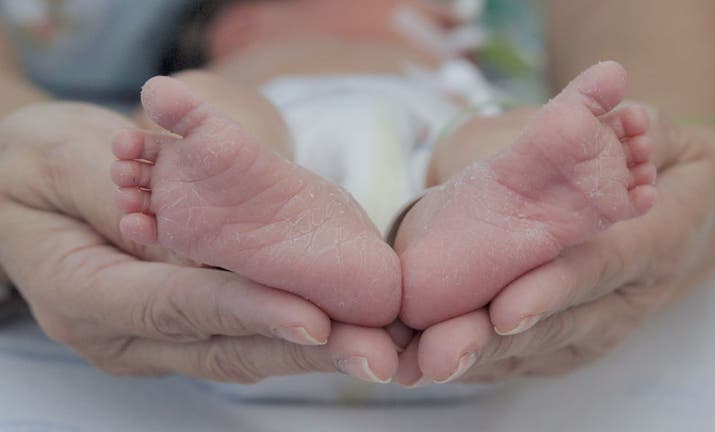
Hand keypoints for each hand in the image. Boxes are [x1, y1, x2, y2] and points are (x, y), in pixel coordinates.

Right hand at [0, 103, 398, 382]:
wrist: (22, 185)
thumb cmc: (32, 165)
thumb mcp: (61, 163)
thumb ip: (123, 205)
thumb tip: (192, 248)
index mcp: (83, 294)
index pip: (177, 307)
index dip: (248, 312)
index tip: (314, 320)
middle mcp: (123, 334)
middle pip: (222, 347)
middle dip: (303, 352)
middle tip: (372, 353)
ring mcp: (153, 338)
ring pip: (240, 350)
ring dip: (313, 351)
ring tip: (376, 348)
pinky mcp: (180, 325)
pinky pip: (241, 332)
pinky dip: (293, 332)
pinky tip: (345, 327)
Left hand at [396, 107, 714, 384]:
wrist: (677, 217)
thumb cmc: (654, 168)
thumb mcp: (658, 136)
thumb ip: (631, 122)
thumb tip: (607, 79)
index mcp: (654, 245)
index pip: (599, 270)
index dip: (552, 291)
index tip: (504, 311)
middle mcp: (624, 302)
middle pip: (554, 329)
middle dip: (493, 344)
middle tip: (438, 356)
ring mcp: (594, 330)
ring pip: (529, 353)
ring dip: (472, 360)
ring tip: (418, 363)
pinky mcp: (566, 344)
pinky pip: (517, 360)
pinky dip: (472, 363)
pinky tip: (423, 364)